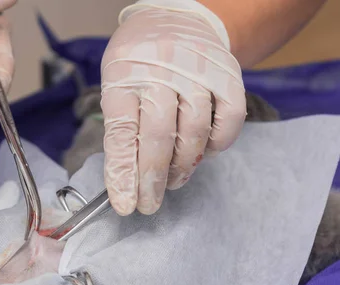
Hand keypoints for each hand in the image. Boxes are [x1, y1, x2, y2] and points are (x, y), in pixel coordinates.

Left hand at [101, 0, 245, 215]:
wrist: (178, 19)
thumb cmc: (140, 61)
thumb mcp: (116, 84)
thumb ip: (122, 126)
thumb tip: (127, 179)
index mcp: (124, 77)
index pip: (121, 134)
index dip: (122, 174)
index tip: (124, 204)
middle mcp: (161, 74)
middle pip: (157, 138)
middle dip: (152, 180)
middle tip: (148, 205)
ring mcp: (197, 73)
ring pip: (193, 133)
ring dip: (182, 167)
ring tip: (173, 181)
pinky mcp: (228, 76)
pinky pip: (228, 121)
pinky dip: (217, 145)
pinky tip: (202, 153)